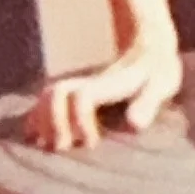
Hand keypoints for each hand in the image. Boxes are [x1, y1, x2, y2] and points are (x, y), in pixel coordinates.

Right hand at [26, 30, 182, 150]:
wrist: (148, 45)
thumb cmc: (156, 70)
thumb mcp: (160, 84)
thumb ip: (148, 103)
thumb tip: (135, 125)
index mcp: (108, 84)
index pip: (82, 97)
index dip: (81, 120)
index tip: (92, 144)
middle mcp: (88, 83)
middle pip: (55, 94)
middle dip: (53, 122)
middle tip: (62, 148)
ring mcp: (79, 85)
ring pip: (48, 96)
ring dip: (41, 121)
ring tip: (43, 145)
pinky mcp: (76, 91)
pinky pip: (48, 100)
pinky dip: (37, 117)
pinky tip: (33, 136)